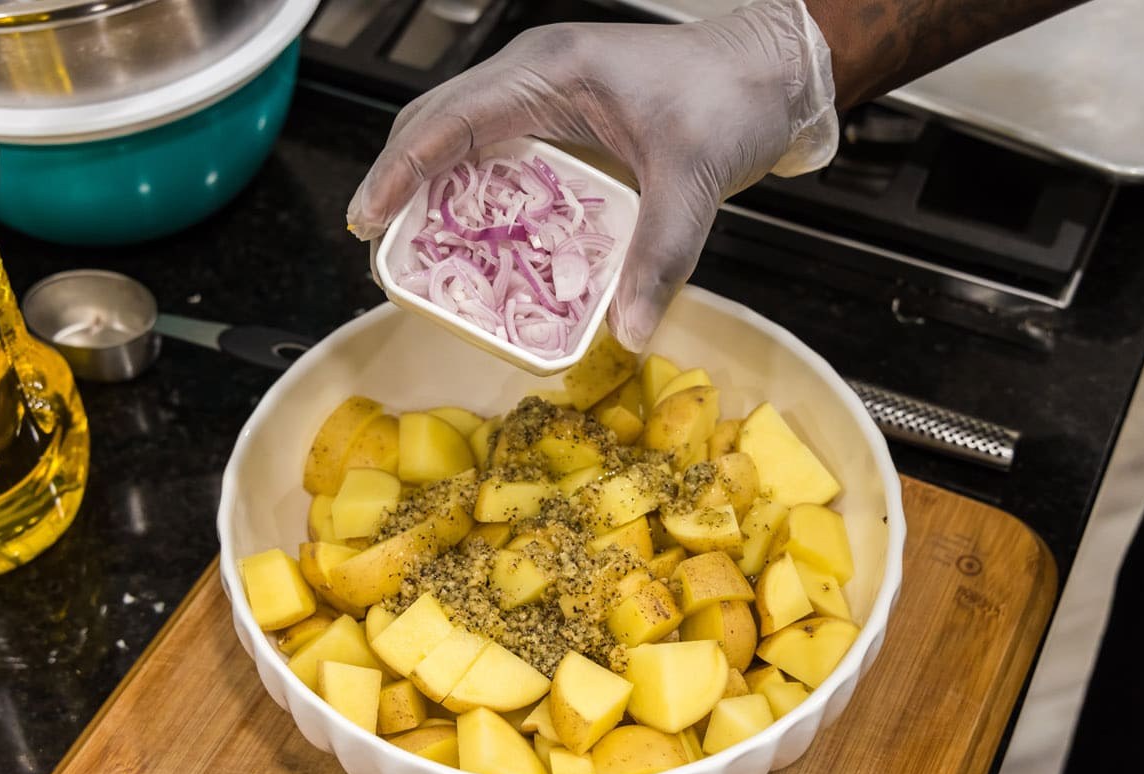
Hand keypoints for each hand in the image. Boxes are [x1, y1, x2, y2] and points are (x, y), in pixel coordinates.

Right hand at [346, 0, 837, 351]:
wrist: (775, 70)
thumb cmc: (734, 98)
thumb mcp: (695, 181)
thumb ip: (660, 257)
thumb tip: (627, 332)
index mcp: (552, 73)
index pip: (451, 119)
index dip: (400, 168)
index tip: (368, 217)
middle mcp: (537, 76)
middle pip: (438, 122)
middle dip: (400, 181)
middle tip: (378, 246)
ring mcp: (547, 92)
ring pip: (461, 134)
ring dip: (431, 185)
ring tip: (411, 246)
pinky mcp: (563, 115)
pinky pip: (497, 148)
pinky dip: (473, 189)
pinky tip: (473, 234)